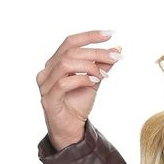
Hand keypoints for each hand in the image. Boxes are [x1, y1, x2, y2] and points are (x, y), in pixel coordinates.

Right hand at [36, 30, 121, 149]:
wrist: (71, 129)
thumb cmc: (78, 104)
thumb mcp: (94, 81)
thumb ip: (101, 66)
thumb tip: (117, 49)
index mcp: (55, 63)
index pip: (71, 42)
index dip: (90, 35)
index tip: (111, 33)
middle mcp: (47, 70)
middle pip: (71, 52)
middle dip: (96, 52)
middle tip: (116, 57)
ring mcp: (45, 84)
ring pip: (65, 64)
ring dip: (89, 66)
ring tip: (104, 75)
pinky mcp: (49, 99)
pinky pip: (64, 83)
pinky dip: (82, 80)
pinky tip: (94, 83)